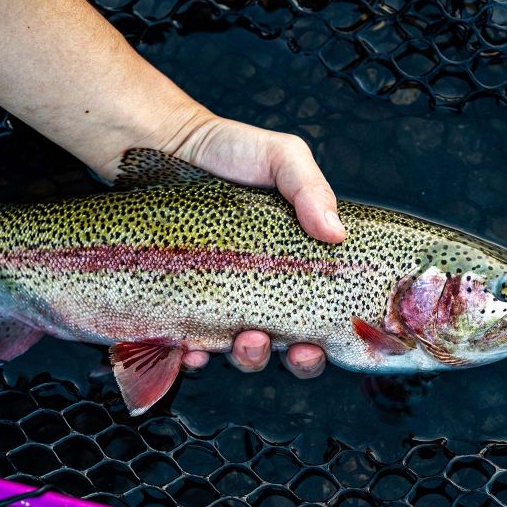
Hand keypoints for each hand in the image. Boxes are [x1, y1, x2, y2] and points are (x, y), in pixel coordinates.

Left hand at [156, 110, 342, 378]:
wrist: (169, 146)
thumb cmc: (230, 152)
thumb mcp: (282, 157)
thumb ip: (311, 189)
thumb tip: (336, 233)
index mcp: (291, 266)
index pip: (317, 320)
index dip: (323, 344)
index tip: (320, 345)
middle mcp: (257, 289)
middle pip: (284, 347)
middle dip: (293, 360)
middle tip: (294, 349)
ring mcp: (217, 298)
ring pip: (238, 351)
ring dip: (249, 358)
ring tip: (247, 339)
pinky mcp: (178, 298)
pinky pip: (184, 341)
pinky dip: (190, 355)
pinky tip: (190, 349)